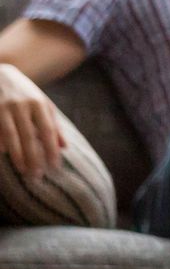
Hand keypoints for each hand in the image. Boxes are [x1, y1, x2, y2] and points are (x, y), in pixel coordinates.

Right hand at [0, 63, 63, 181]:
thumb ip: (54, 124)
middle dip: (34, 158)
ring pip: (10, 137)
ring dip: (17, 156)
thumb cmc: (24, 92)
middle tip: (38, 175)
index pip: (47, 130)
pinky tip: (4, 156)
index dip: (51, 149)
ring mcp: (2, 108)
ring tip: (24, 171)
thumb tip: (64, 147)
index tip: (55, 166)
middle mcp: (20, 105)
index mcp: (38, 103)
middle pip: (28, 137)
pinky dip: (0, 145)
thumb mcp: (43, 103)